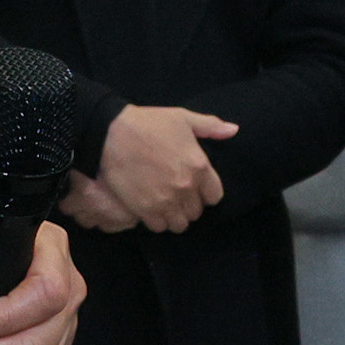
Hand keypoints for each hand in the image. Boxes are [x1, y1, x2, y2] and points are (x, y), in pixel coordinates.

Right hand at [75, 104, 236, 233]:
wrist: (110, 134)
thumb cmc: (148, 123)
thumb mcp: (182, 118)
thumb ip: (210, 126)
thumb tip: (234, 130)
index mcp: (199, 167)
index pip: (214, 196)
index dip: (205, 193)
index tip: (194, 187)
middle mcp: (186, 188)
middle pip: (196, 212)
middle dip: (188, 205)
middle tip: (176, 195)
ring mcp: (165, 201)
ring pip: (179, 224)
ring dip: (173, 216)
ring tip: (164, 205)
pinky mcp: (145, 210)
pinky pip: (159, 227)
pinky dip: (156, 221)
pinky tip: (150, 208)